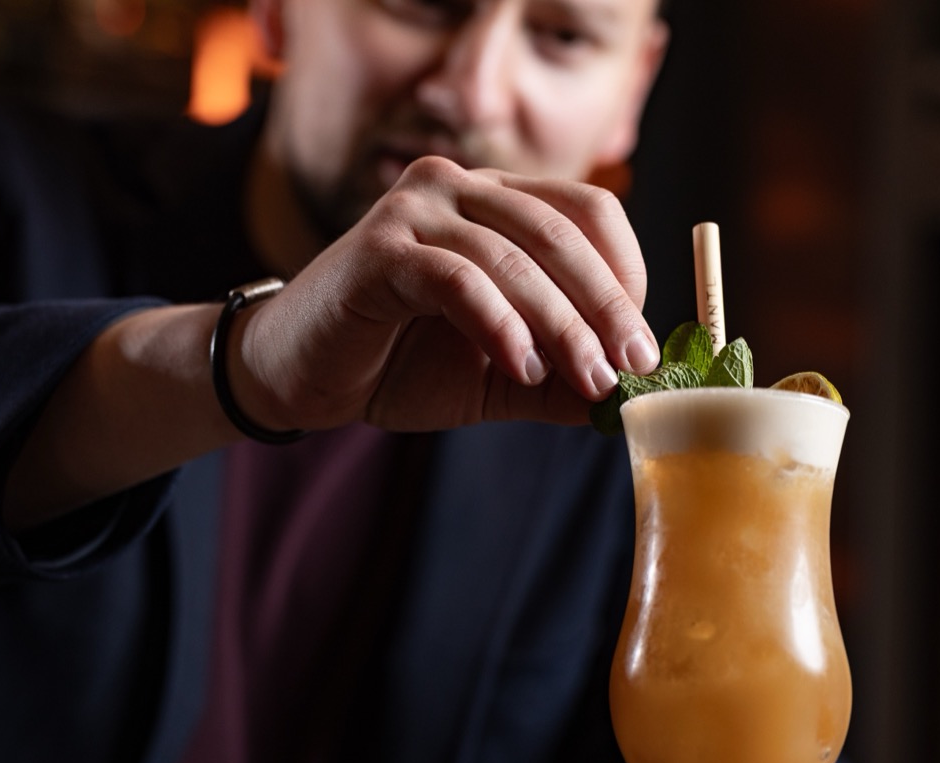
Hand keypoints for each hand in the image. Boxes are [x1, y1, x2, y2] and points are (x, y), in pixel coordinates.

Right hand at [231, 156, 658, 432]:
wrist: (294, 375)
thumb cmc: (396, 364)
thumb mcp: (498, 374)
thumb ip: (561, 378)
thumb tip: (635, 397)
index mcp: (494, 202)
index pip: (587, 211)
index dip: (626, 273)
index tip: (645, 345)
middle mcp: (456, 188)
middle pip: (561, 230)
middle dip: (607, 305)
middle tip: (635, 366)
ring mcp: (414, 210)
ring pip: (514, 259)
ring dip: (562, 326)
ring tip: (590, 381)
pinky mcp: (378, 250)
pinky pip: (458, 280)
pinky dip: (499, 324)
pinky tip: (521, 368)